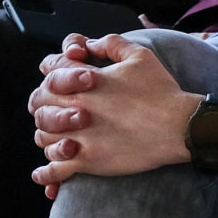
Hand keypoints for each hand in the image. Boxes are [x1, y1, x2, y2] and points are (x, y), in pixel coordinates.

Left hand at [28, 34, 217, 192]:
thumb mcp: (139, 55)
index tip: (59, 83)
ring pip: (43, 138)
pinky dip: (46, 173)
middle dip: (43, 105)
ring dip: (46, 136)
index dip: (51, 75)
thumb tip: (90, 44)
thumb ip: (111, 44)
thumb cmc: (161, 91)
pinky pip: (55, 169)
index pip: (50, 73)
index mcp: (84, 80)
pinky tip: (45, 173)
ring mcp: (79, 136)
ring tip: (56, 139)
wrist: (178, 126)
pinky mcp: (88, 161)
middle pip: (39, 105)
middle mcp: (75, 107)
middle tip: (53, 110)